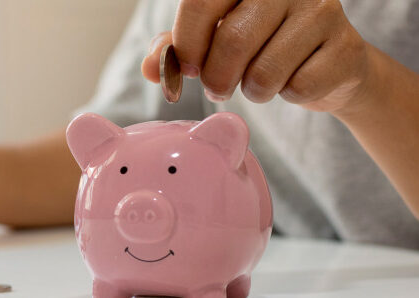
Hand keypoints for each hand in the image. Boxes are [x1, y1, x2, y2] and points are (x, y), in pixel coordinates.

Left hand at [142, 0, 371, 113]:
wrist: (327, 64)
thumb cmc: (263, 45)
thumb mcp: (214, 40)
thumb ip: (178, 48)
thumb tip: (152, 68)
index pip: (201, 3)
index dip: (186, 45)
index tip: (189, 68)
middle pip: (232, 42)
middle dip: (216, 79)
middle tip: (218, 88)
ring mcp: (323, 11)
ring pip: (264, 72)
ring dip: (252, 91)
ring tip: (257, 83)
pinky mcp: (346, 47)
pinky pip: (298, 88)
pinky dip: (287, 96)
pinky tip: (293, 81)